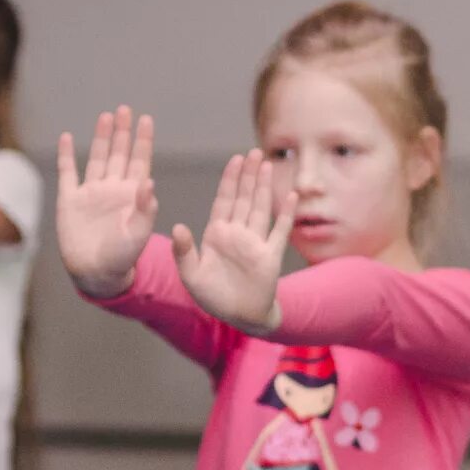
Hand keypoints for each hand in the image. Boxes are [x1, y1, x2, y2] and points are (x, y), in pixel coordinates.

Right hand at [57, 106, 158, 297]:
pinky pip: (68, 173)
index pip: (140, 161)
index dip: (142, 141)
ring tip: (106, 116)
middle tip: (125, 109)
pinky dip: (67, 156)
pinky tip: (68, 138)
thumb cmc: (123, 257)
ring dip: (102, 138)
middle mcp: (113, 189)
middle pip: (119, 154)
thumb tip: (150, 182)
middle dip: (123, 132)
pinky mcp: (70, 200)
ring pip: (98, 158)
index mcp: (132, 195)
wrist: (96, 273)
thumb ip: (145, 209)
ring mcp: (91, 193)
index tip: (146, 120)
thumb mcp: (138, 234)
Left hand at [172, 149, 296, 333]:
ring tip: (269, 166)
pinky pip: (280, 231)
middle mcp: (237, 233)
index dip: (230, 180)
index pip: (224, 200)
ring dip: (265, 188)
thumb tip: (178, 226)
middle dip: (249, 175)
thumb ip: (183, 251)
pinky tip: (291, 197)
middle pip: (244, 198)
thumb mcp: (191, 274)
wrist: (238, 316)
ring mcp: (255, 243)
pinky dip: (286, 214)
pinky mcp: (271, 256)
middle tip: (255, 152)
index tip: (235, 160)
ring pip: (261, 208)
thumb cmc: (212, 296)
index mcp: (217, 233)